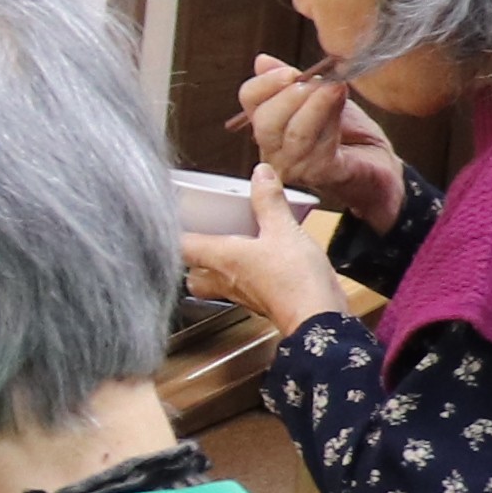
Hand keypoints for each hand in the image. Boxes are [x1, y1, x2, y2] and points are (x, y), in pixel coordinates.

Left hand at [182, 202, 354, 334]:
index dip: (172, 234)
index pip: (182, 247)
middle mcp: (226, 280)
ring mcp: (244, 295)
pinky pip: (245, 290)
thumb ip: (268, 201)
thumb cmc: (294, 279)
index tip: (172, 220)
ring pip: (217, 285)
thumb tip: (260, 174)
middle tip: (199, 241)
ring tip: (230, 250)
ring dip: (218, 270)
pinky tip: (263, 265)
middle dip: (191, 262)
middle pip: (193, 276)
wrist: (319, 318)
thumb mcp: (283, 229)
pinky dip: (247, 277)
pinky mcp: (264, 303)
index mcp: (222, 259)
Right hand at [234, 51, 405, 227]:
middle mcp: (273, 151)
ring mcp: (294, 167)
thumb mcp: (319, 97)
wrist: (380, 164)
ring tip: (336, 89)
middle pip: (265, 120)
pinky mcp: (321, 174)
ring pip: (295, 133)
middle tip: (320, 83)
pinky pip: (320, 146)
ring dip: (318, 105)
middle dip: (294, 95)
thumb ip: (292, 82)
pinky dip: (331, 121)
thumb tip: (262, 61)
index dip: (268, 81)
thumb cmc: (349, 133)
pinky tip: (341, 105)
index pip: (250, 99)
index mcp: (268, 126)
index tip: (293, 72)